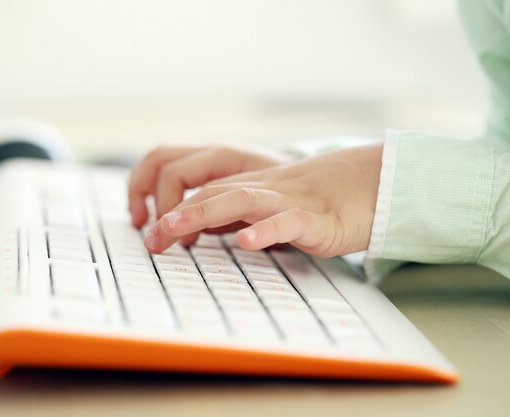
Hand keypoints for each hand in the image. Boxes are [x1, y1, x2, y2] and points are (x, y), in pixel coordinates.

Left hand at [143, 143, 382, 257]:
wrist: (364, 189)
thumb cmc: (311, 202)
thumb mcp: (263, 207)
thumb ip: (228, 213)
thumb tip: (189, 226)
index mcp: (247, 185)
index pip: (198, 189)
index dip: (168, 209)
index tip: (150, 235)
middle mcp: (261, 188)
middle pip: (210, 191)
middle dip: (174, 215)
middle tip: (150, 242)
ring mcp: (286, 200)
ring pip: (240, 199)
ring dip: (203, 212)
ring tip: (174, 228)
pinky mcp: (314, 219)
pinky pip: (288, 222)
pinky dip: (266, 230)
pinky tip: (247, 242)